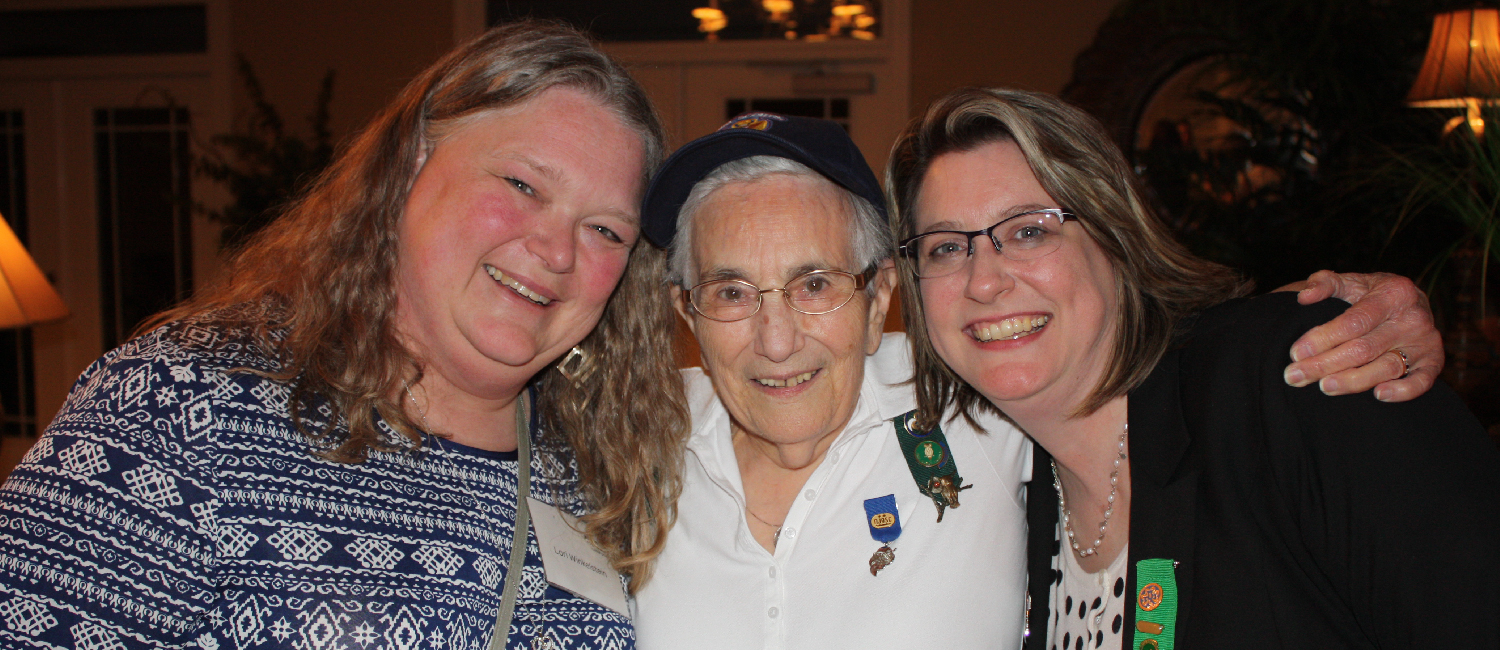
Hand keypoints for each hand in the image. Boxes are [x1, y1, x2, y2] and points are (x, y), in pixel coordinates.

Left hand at [1280, 270, 1442, 401]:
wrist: (1411, 302)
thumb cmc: (1371, 294)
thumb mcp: (1350, 281)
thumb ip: (1324, 283)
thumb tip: (1303, 296)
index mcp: (1392, 294)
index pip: (1353, 322)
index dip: (1323, 338)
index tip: (1295, 353)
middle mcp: (1413, 318)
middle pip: (1364, 348)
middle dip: (1325, 364)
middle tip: (1294, 376)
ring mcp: (1425, 342)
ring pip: (1387, 367)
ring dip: (1354, 381)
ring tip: (1324, 387)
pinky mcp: (1434, 361)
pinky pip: (1422, 381)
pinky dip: (1403, 391)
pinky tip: (1378, 395)